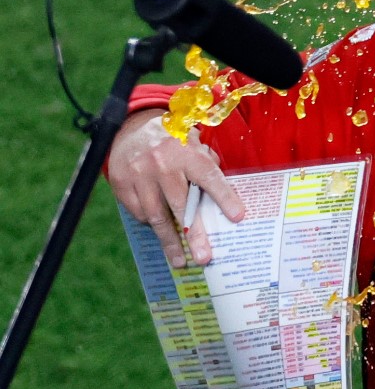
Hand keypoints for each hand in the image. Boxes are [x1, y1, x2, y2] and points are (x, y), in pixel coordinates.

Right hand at [108, 109, 244, 267]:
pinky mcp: (122, 184)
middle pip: (180, 205)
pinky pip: (138, 213)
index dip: (225, 198)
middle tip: (204, 257)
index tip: (238, 217)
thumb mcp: (194, 143)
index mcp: (186, 152)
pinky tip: (161, 232)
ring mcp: (140, 175)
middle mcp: (163, 164)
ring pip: (156, 216)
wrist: (131, 128)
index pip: (209, 177)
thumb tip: (223, 193)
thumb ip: (208, 165)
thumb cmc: (172, 140)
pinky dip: (150, 224)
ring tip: (180, 260)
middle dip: (194, 234)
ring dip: (169, 241)